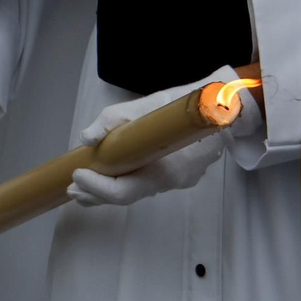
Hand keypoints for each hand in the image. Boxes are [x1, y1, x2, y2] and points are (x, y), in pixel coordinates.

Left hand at [66, 67, 256, 207]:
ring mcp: (178, 181)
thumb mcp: (149, 103)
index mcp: (165, 168)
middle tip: (73, 188)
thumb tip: (87, 138)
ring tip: (83, 186)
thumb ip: (115, 119)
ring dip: (109, 190)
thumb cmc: (187, 103)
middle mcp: (171, 181)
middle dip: (96, 194)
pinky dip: (127, 181)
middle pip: (128, 197)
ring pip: (138, 191)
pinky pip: (149, 183)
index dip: (97, 187)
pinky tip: (113, 175)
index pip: (125, 191)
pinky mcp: (181, 175)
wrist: (227, 106)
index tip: (78, 173)